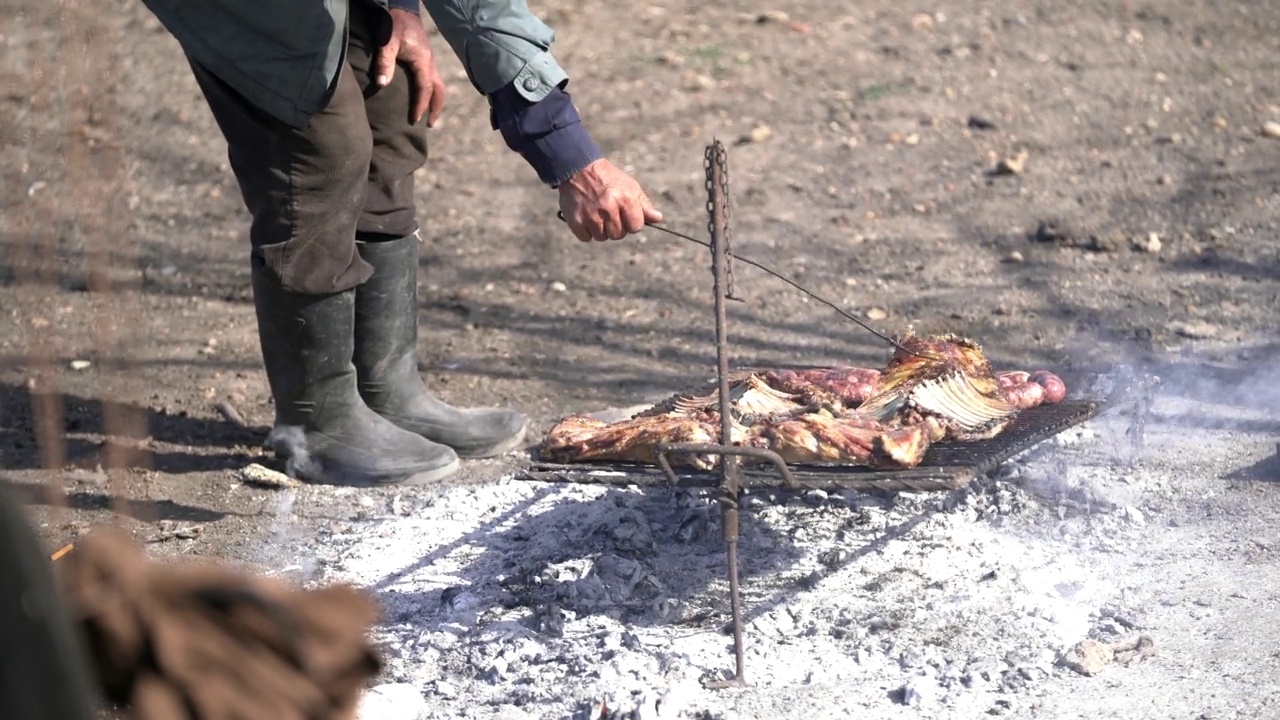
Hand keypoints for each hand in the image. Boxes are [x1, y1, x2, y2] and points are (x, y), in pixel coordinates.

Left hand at [374, 8, 446, 126]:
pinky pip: (432, 79)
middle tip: (429, 124)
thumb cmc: (393, 23)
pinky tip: (422, 97)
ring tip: (427, 115)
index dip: (420, 106)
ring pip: (438, 85)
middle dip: (436, 109)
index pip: (425, 89)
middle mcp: (430, 63)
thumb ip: (384, 62)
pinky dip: (430, 92)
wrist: (401, 7)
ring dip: (435, 101)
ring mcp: (429, 60)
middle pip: (439, 91)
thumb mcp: (387, 42)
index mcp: (423, 61)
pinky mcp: (425, 57)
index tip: (415, 120)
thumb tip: (382, 85)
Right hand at [558, 159, 662, 241]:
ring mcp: (591, 215)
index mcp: (625, 199)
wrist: (578, 168)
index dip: (631, 222)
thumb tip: (658, 219)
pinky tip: (585, 217)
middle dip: (615, 227)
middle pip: (618, 235)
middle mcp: (609, 208)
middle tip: (608, 213)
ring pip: (601, 237)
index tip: (625, 215)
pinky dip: (586, 231)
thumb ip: (644, 205)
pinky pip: (586, 237)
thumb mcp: (630, 187)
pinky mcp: (576, 220)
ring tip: (596, 213)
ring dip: (600, 229)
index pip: (635, 227)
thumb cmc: (608, 179)